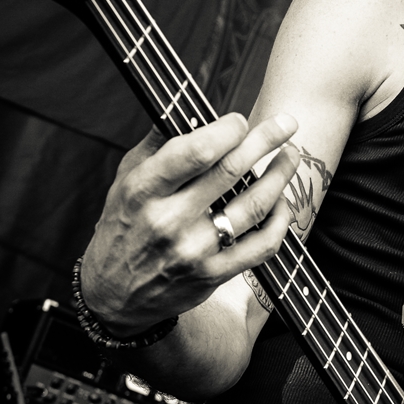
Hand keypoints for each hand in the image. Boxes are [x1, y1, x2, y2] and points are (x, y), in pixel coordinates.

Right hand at [80, 112, 300, 335]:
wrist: (114, 295)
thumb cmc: (123, 226)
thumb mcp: (125, 180)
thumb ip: (158, 144)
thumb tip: (191, 108)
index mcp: (144, 190)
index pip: (196, 151)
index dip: (227, 130)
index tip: (241, 121)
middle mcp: (168, 220)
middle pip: (231, 171)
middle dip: (267, 140)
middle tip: (287, 122)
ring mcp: (193, 251)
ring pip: (255, 205)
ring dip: (280, 174)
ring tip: (289, 155)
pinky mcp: (213, 275)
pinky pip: (262, 245)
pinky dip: (280, 220)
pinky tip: (281, 202)